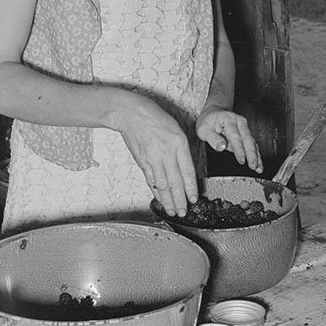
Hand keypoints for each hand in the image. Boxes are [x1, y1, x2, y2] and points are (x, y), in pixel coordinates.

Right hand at [108, 92, 197, 216]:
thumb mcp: (176, 129)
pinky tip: (160, 199)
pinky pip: (151, 181)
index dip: (191, 188)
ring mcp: (153, 158)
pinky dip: (156, 192)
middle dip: (180, 200)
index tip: (194, 199)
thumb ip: (182, 149)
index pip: (188, 172)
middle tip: (184, 212)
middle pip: (175, 182)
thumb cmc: (155, 117)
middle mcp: (167, 153)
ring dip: (168, 200)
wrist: (131, 114)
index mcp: (179, 143)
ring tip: (173, 211)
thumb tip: (186, 170)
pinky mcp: (142, 161)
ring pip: (162, 185)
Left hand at [196, 108, 263, 173]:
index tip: (241, 160)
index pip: (235, 137)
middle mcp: (239, 122)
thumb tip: (221, 147)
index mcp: (228, 120)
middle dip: (252, 154)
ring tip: (259, 168)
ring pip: (252, 143)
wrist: (214, 112)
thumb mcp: (203, 129)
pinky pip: (252, 145)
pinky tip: (258, 164)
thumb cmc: (208, 121)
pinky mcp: (246, 134)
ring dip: (256, 156)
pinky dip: (256, 155)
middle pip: (248, 139)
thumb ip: (212, 138)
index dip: (239, 149)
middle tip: (253, 166)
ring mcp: (244, 128)